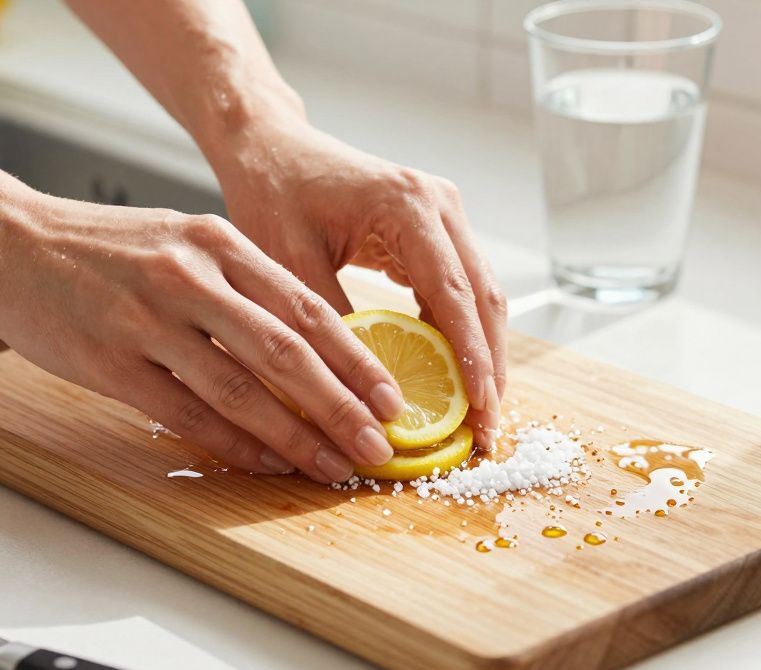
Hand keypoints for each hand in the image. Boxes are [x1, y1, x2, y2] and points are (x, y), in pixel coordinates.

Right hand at [0, 195, 405, 483]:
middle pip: (286, 352)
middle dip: (342, 406)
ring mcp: (148, 319)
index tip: (391, 398)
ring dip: (295, 436)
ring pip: (241, 388)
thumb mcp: (178, 239)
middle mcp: (189, 276)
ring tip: (332, 465)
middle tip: (378, 445)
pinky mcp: (109, 361)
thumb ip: (236, 284)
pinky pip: (185, 412)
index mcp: (216, 242)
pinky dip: (230, 443)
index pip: (306, 308)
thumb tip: (303, 348)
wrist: (3, 239)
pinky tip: (263, 463)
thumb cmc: (97, 247)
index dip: (356, 359)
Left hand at [211, 123, 507, 447]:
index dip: (471, 355)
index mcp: (407, 204)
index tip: (478, 408)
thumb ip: (330, 323)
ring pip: (481, 296)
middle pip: (484, 297)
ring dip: (482, 356)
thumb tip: (361, 395)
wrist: (272, 148)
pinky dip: (462, 336)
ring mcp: (445, 214)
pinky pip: (461, 291)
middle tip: (485, 430)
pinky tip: (453, 380)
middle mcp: (439, 204)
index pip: (453, 291)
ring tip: (477, 416)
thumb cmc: (273, 193)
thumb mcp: (289, 262)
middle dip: (489, 367)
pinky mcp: (436, 231)